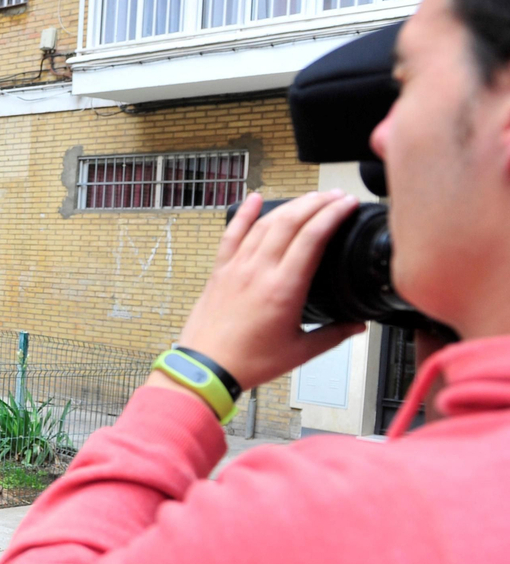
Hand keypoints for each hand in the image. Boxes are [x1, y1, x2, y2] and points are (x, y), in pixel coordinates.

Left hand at [164, 191, 365, 393]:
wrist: (205, 368)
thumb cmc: (247, 361)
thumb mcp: (300, 351)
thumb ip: (333, 334)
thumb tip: (357, 325)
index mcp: (283, 288)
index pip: (312, 237)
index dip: (333, 214)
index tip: (349, 204)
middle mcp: (258, 270)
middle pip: (290, 221)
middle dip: (317, 202)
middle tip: (337, 196)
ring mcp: (236, 267)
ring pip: (264, 223)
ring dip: (290, 205)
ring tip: (311, 197)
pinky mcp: (220, 270)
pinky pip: (232, 234)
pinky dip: (245, 213)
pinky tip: (255, 198)